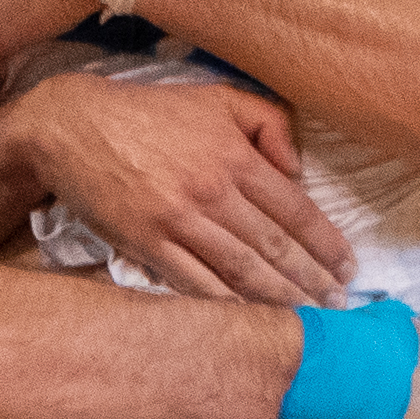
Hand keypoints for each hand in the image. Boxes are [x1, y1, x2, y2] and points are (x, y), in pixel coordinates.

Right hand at [22, 70, 343, 307]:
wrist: (72, 128)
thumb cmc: (149, 113)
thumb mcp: (217, 97)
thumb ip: (267, 122)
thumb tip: (298, 168)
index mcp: (234, 156)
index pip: (294, 208)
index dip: (326, 243)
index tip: (347, 267)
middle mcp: (211, 191)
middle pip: (274, 247)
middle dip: (311, 281)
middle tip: (337, 307)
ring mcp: (178, 222)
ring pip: (241, 271)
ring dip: (278, 300)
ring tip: (306, 321)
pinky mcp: (147, 245)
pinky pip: (195, 283)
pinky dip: (226, 306)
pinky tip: (251, 321)